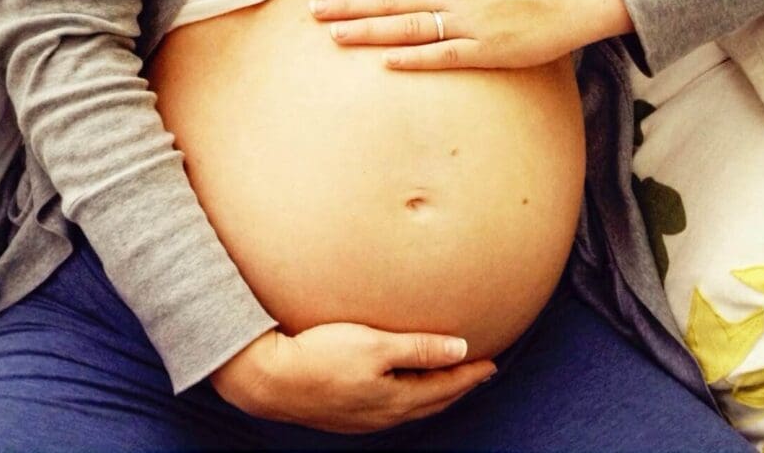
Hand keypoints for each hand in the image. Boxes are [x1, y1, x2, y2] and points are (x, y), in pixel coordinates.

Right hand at [208, 324, 496, 434]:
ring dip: (435, 393)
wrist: (271, 378)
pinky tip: (403, 388)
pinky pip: (392, 408)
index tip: (492, 361)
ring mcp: (364, 418)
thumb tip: (461, 348)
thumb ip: (419, 347)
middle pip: (433, 401)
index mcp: (396, 399)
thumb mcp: (374, 344)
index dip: (470, 373)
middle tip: (479, 371)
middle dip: (458, 386)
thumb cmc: (321, 354)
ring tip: (448, 379)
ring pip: (412, 407)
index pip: (445, 386)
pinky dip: (410, 397)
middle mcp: (384, 414)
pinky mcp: (346, 415)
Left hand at [308, 0, 633, 70]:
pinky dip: (415, 59)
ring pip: (410, 26)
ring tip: (335, 36)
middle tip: (313, 11)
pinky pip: (444, 55)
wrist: (567, 3)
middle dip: (349, 4)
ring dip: (370, 31)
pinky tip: (386, 64)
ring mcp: (468, 23)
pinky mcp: (484, 51)